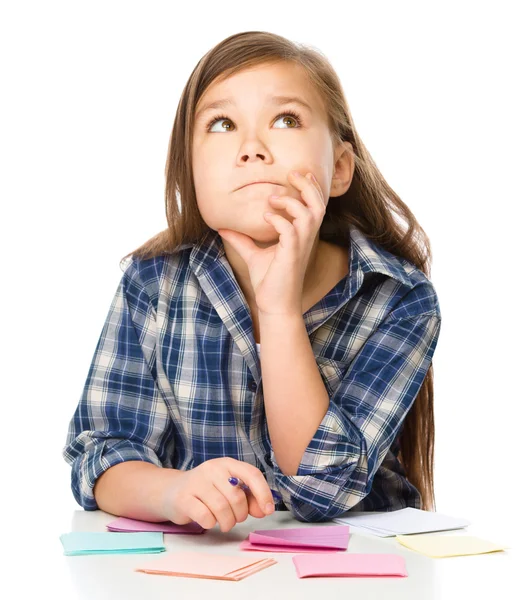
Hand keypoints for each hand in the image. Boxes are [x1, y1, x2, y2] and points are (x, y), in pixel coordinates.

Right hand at [160, 457, 275, 532]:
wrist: (172, 492)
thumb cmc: (207, 492)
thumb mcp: (229, 490)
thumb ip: (249, 499)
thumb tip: (265, 510)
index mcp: (227, 464)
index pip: (252, 474)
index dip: (263, 493)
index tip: (268, 510)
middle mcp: (212, 469)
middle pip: (237, 496)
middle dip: (240, 514)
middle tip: (235, 518)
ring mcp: (196, 482)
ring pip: (222, 508)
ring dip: (227, 522)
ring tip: (223, 523)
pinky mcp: (183, 498)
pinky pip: (205, 517)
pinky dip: (211, 524)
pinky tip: (207, 521)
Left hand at [217, 170, 326, 315]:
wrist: (273, 305)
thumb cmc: (268, 281)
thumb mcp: (253, 255)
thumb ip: (242, 239)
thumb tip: (223, 227)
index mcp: (301, 235)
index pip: (314, 205)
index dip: (311, 187)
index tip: (298, 173)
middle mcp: (305, 238)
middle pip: (318, 204)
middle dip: (308, 186)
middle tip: (292, 174)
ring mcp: (300, 246)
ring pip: (310, 214)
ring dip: (291, 202)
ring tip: (272, 199)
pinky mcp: (291, 256)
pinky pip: (291, 231)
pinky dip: (279, 220)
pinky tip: (265, 217)